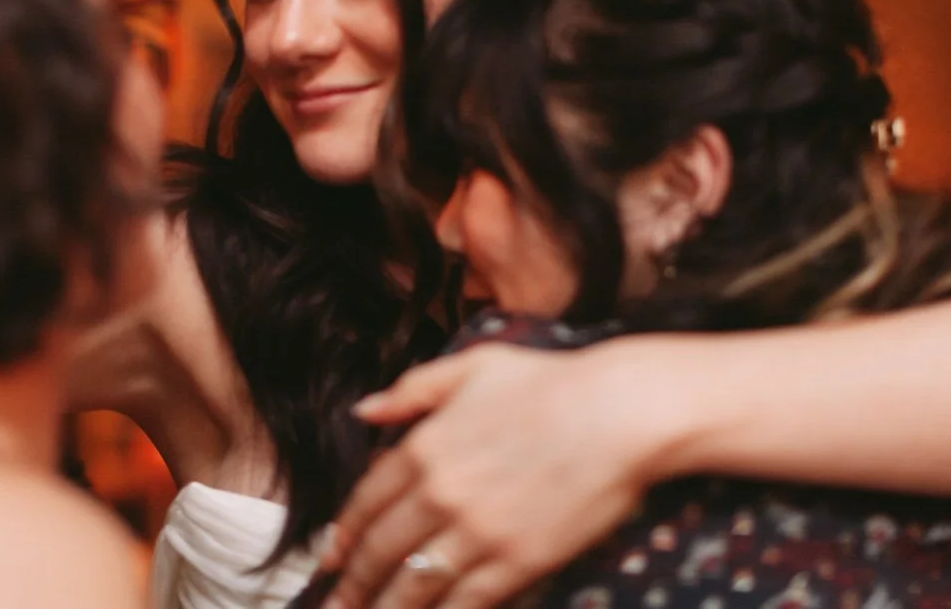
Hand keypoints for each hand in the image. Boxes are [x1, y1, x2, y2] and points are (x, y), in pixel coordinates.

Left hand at [319, 342, 659, 608]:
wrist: (619, 413)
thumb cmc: (552, 382)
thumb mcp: (474, 366)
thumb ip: (413, 389)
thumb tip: (365, 409)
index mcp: (426, 446)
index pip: (366, 500)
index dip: (344, 534)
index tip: (330, 556)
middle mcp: (441, 494)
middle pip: (381, 551)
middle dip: (354, 583)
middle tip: (337, 604)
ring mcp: (477, 533)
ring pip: (414, 585)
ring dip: (385, 608)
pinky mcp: (516, 563)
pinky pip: (465, 602)